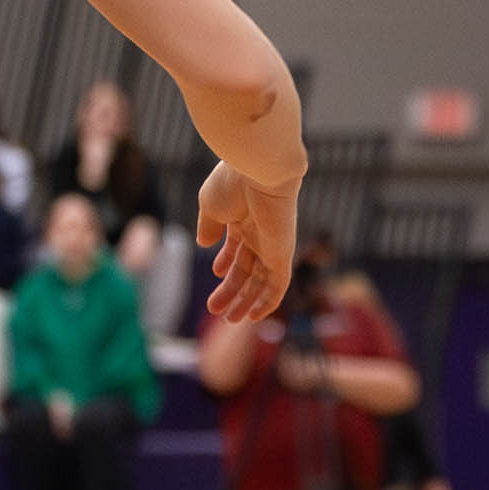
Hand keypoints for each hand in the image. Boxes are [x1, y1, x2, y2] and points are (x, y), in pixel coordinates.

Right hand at [195, 159, 296, 327]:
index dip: (227, 261)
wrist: (259, 169)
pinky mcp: (283, 252)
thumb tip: (204, 243)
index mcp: (243, 216)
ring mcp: (273, 242)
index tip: (216, 273)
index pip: (238, 245)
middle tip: (215, 310)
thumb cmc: (232, 182)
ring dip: (246, 301)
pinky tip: (254, 316)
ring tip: (230, 320)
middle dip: (232, 289)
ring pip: (261, 280)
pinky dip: (268, 301)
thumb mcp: (211, 206)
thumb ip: (209, 226)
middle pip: (247, 266)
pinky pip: (279, 283)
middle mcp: (261, 231)